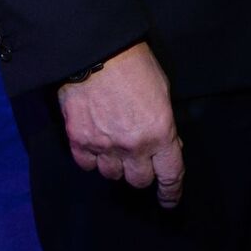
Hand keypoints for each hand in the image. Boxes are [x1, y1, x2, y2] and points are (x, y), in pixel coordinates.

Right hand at [58, 41, 183, 207]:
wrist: (94, 51)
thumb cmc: (135, 64)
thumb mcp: (162, 91)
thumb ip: (164, 124)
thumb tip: (166, 144)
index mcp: (159, 133)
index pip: (170, 175)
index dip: (171, 191)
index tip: (169, 200)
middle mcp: (133, 147)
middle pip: (139, 181)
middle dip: (142, 173)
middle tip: (140, 159)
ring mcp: (103, 146)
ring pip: (111, 175)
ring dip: (116, 166)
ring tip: (115, 146)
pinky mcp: (79, 141)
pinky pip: (86, 165)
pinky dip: (92, 159)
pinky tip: (95, 144)